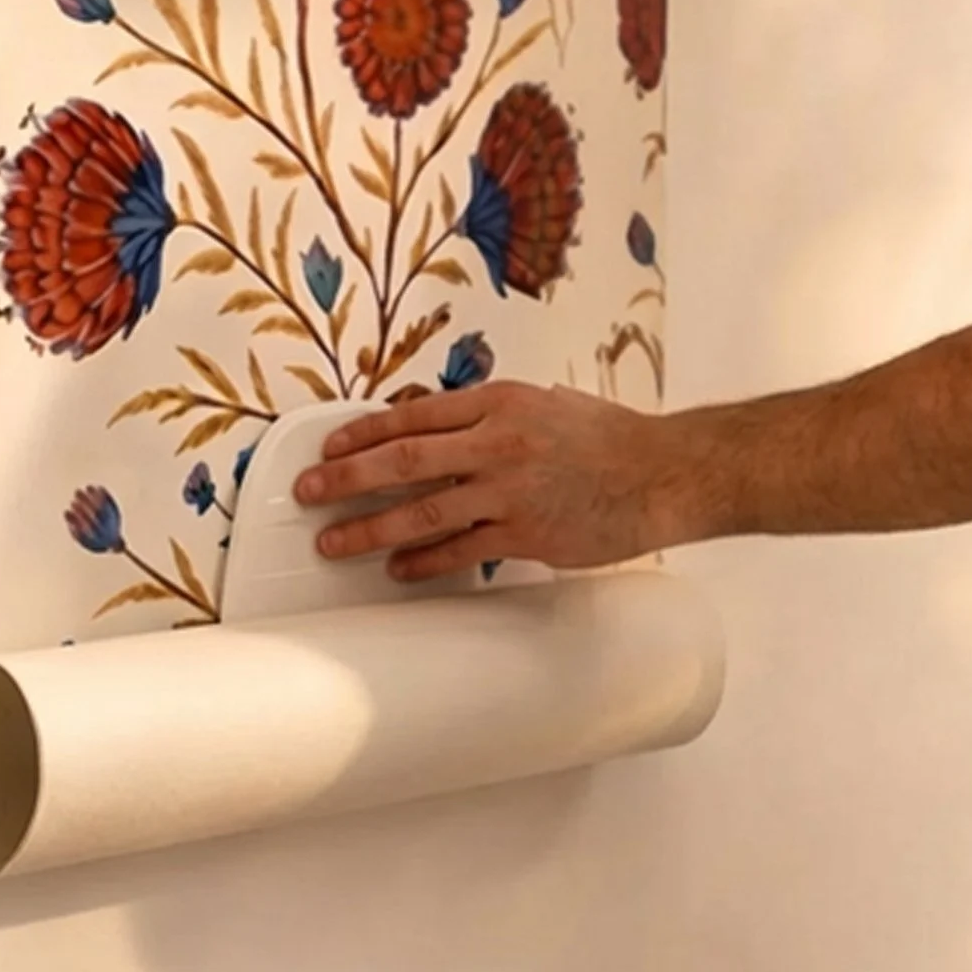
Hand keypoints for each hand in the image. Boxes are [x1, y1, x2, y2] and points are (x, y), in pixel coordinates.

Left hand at [294, 380, 678, 580]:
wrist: (664, 472)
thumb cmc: (609, 437)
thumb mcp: (544, 402)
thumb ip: (488, 415)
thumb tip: (434, 426)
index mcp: (499, 402)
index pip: (411, 415)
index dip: (361, 432)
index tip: (328, 446)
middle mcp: (497, 443)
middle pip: (402, 461)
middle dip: (345, 478)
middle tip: (308, 491)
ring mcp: (509, 492)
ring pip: (421, 512)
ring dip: (369, 529)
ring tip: (334, 543)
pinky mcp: (526, 534)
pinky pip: (461, 551)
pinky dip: (424, 561)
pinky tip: (398, 569)